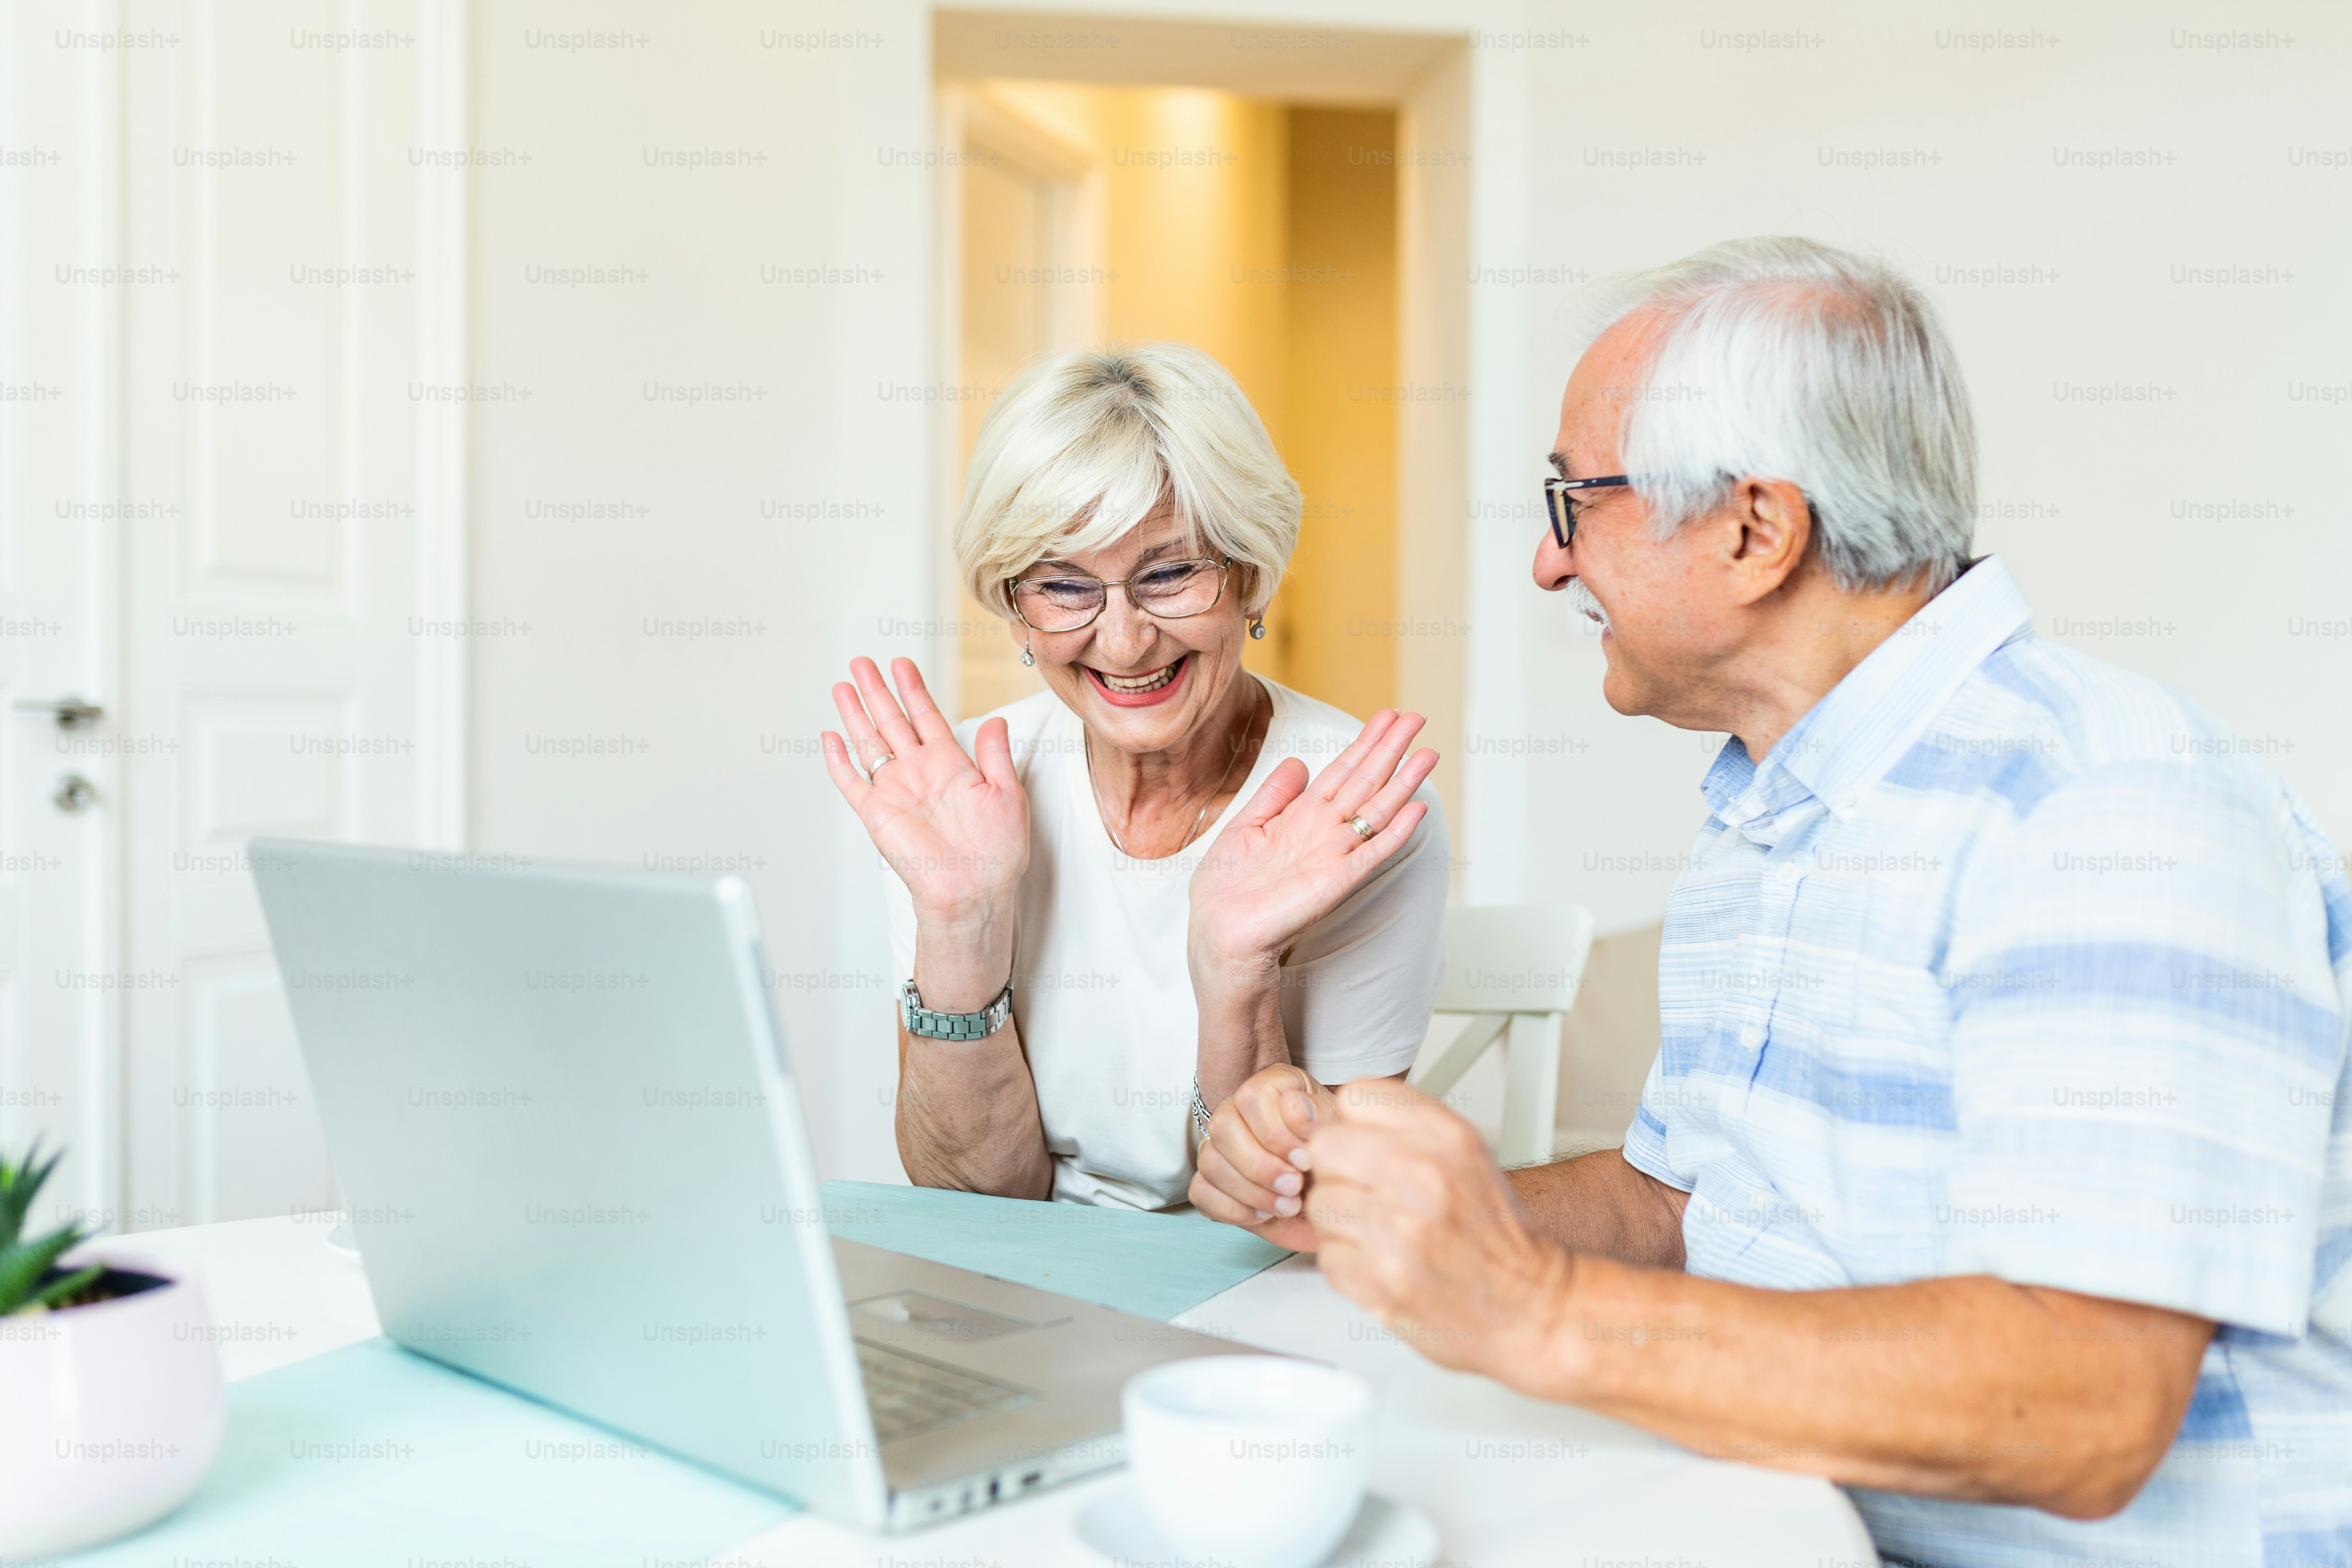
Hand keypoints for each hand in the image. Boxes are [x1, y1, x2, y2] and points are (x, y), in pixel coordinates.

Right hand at [822, 658, 1027, 1004]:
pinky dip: (839, 760)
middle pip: (891, 721)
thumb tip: (995, 719)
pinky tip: (830, 736)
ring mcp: (895, 791)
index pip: (926, 716)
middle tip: (862, 661)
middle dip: (877, 690)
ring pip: (869, 742)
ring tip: (844, 684)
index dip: (913, 689)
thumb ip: (996, 756)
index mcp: (951, 765)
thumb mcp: (1008, 795)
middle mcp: (919, 773)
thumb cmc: (997, 853)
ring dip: (855, 713)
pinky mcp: (877, 813)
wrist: (974, 892)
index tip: (901, 663)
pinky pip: (852, 781)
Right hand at [1186, 1064, 1335, 1251]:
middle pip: (1223, 1127)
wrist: (1338, 1199)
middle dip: (1260, 1165)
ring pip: (1210, 1161)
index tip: (1304, 1159)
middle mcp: (1240, 1111)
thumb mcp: (1342, 1133)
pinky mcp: (1214, 1183)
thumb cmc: (1338, 1158)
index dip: (1276, 1132)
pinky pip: (1201, 1191)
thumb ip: (1320, 1115)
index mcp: (1273, 1088)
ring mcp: (1222, 1147)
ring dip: (1250, 1190)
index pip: (1252, 1096)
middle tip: (1295, 1186)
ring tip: (1287, 1205)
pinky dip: (1232, 1209)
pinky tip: (1264, 1214)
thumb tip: (1292, 1107)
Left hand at [1187, 710, 1436, 977]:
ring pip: (1377, 810)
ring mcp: (1334, 853)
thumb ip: (1274, 793)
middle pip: (1365, 781)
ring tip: (1428, 753)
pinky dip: (1395, 832)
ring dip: (1404, 783)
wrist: (1218, 928)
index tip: (1389, 715)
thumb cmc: (1227, 884)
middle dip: (1390, 749)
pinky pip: (1372, 853)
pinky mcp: (1337, 881)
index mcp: (1302, 814)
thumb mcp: (1245, 824)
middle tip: (1417, 718)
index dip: (1366, 741)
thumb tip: (1300, 761)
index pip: (1343, 769)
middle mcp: (1324, 829)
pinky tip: (1416, 810)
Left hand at [1304, 1079, 1574, 1381]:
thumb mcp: (1468, 1154)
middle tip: (1365, 1191)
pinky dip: (1348, 1263)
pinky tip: (1381, 1263)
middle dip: (1339, 1170)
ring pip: (1321, 1202)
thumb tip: (1342, 1113)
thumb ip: (1409, 1126)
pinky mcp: (1380, 1279)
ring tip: (1379, 1233)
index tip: (1364, 1145)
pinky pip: (1327, 1255)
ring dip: (1342, 1221)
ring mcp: (1399, 1229)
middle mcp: (1423, 1175)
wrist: (1529, 1306)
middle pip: (1327, 1146)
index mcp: (1447, 1136)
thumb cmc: (1495, 1234)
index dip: (1354, 1124)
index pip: (1357, 1095)